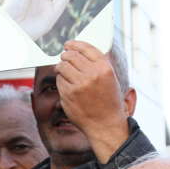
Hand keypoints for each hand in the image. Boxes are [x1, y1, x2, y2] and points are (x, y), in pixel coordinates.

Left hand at [56, 39, 128, 162]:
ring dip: (61, 67)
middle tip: (64, 57)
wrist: (105, 124)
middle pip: (71, 56)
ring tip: (63, 71)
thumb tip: (78, 51)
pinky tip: (67, 85)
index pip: (86, 48)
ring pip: (62, 67)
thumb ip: (97, 64)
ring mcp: (79, 85)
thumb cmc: (108, 101)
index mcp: (104, 68)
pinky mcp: (68, 94)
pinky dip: (61, 80)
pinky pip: (59, 80)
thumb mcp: (110, 79)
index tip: (68, 44)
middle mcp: (92, 74)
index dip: (75, 44)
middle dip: (65, 55)